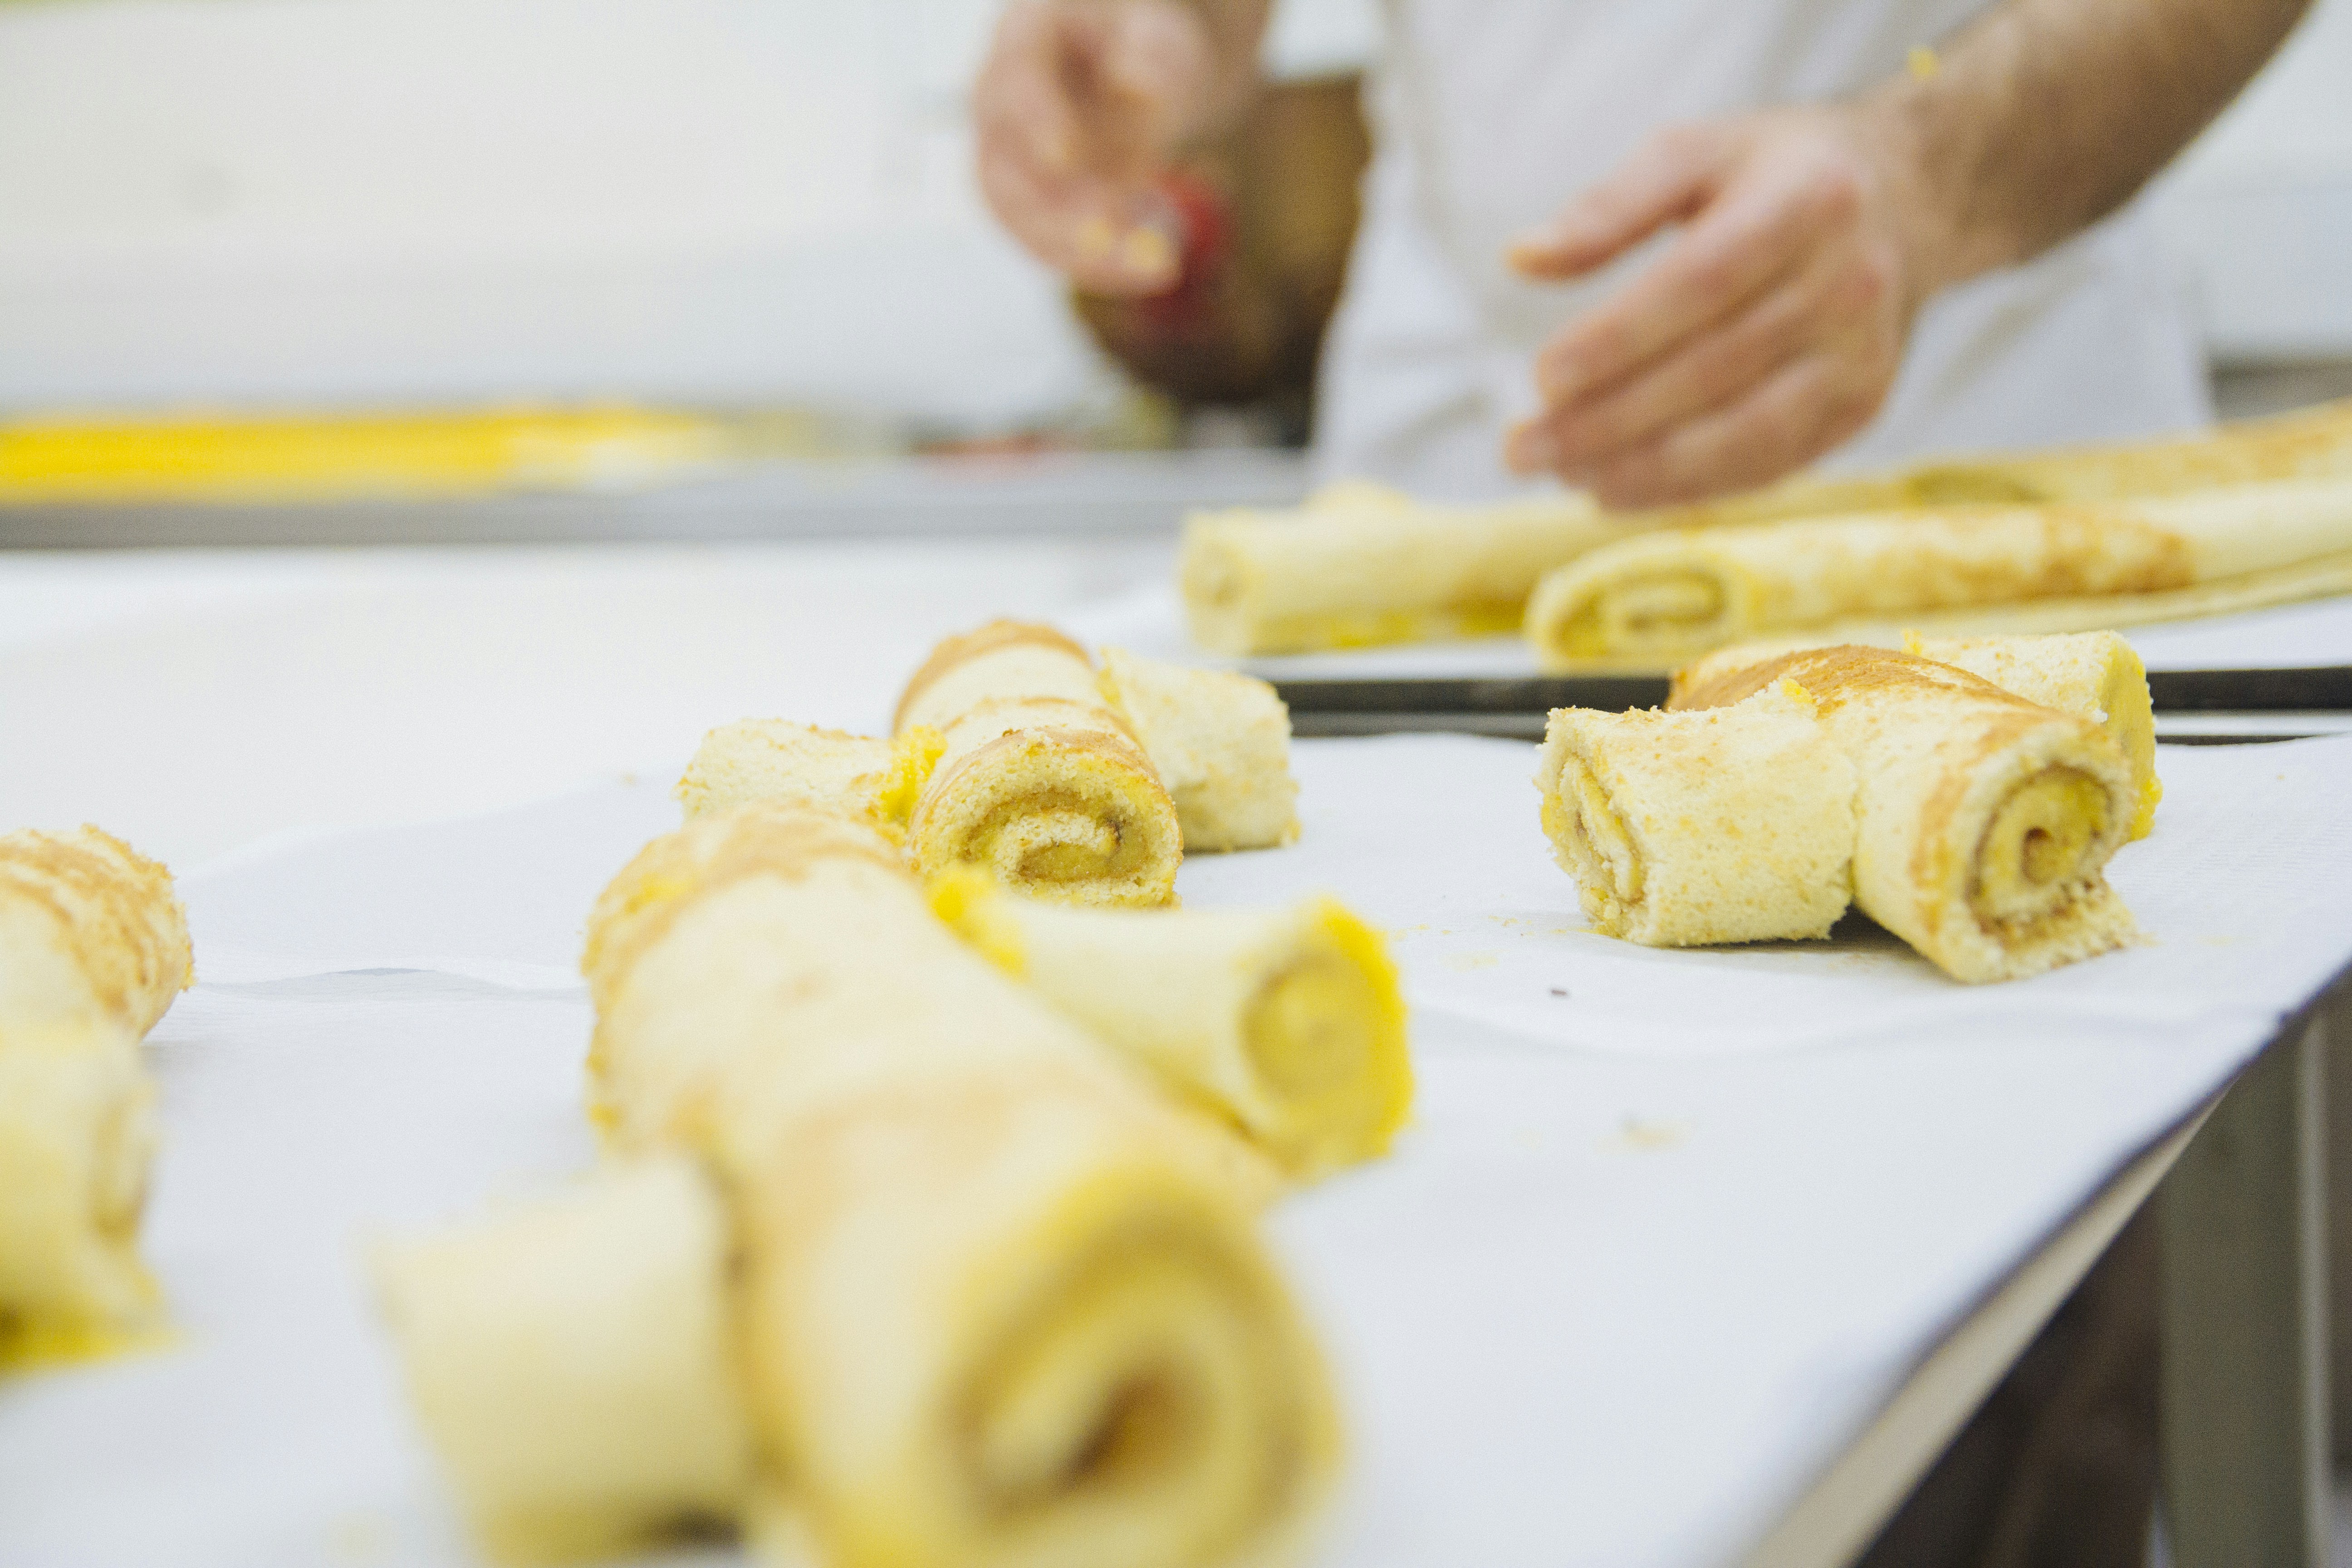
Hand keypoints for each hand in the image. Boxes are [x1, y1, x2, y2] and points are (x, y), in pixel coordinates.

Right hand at [974, 0, 1218, 295]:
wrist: (1133, 70)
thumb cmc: (1143, 42)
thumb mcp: (1159, 35)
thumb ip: (1151, 58)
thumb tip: (1139, 87)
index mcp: (1022, 39)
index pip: (1017, 84)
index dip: (1036, 122)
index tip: (1065, 158)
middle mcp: (996, 102)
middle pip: (1005, 169)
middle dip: (1062, 213)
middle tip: (1122, 230)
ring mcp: (1001, 156)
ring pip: (1019, 219)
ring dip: (1082, 252)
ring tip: (1156, 263)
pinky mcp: (1021, 202)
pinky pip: (1043, 244)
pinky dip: (1093, 264)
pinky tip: (1147, 268)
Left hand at [1503, 105, 1935, 506]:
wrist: (1908, 199)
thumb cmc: (1774, 174)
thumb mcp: (1696, 151)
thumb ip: (1607, 205)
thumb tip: (1520, 260)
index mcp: (1807, 201)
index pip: (1701, 283)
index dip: (1618, 339)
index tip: (1541, 379)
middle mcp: (1849, 283)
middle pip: (1713, 370)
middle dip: (1606, 422)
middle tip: (1521, 449)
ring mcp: (1862, 355)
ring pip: (1743, 435)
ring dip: (1642, 470)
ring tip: (1561, 476)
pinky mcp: (1864, 407)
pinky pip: (1767, 464)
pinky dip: (1688, 487)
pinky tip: (1618, 488)